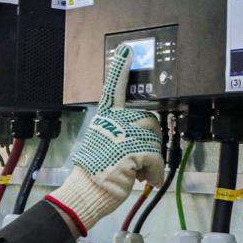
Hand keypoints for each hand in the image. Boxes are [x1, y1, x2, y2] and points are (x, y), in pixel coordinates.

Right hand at [45, 45, 164, 234]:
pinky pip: (155, 158)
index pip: (113, 90)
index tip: (128, 50)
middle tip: (138, 159)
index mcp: (104, 119)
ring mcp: (121, 136)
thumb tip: (146, 140)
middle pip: (148, 121)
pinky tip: (143, 179)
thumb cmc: (96, 172)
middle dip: (149, 141)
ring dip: (151, 160)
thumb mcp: (105, 146)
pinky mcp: (131, 151)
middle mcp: (111, 123)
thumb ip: (121, 135)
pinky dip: (153, 172)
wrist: (87, 192)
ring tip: (135, 171)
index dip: (121, 69)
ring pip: (154, 140)